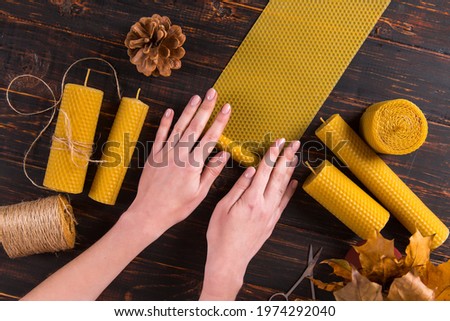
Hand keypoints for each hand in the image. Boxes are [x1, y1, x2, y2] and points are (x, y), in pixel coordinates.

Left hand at [127, 88, 230, 238]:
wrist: (149, 213)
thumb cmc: (177, 207)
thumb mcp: (200, 193)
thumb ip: (211, 171)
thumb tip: (224, 154)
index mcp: (193, 165)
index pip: (210, 138)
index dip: (219, 121)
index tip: (227, 108)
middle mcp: (179, 155)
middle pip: (195, 127)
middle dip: (205, 108)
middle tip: (213, 93)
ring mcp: (165, 154)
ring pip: (179, 128)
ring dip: (188, 111)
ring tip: (196, 97)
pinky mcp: (153, 156)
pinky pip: (160, 135)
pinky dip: (166, 123)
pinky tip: (171, 111)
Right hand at [200, 139, 299, 299]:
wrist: (229, 260)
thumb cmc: (220, 235)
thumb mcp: (222, 208)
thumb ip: (238, 188)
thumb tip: (251, 171)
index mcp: (250, 200)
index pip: (264, 172)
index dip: (271, 155)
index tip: (277, 142)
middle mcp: (264, 206)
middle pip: (278, 177)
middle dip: (286, 158)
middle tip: (294, 144)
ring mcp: (270, 215)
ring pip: (283, 188)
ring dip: (289, 171)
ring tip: (295, 157)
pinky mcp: (271, 223)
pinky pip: (283, 203)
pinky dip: (289, 191)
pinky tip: (293, 182)